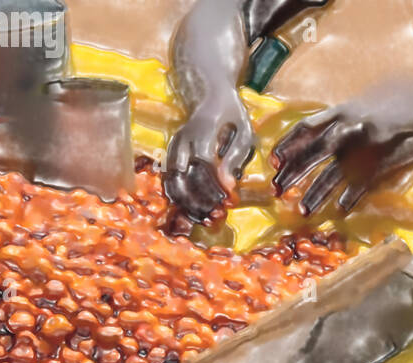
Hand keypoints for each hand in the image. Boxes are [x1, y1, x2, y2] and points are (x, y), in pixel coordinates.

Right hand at [163, 89, 256, 222]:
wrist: (210, 94)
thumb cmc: (232, 115)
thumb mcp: (244, 132)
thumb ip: (235, 157)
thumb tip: (228, 185)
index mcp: (203, 129)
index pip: (204, 162)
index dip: (214, 185)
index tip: (228, 201)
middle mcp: (183, 137)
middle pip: (184, 174)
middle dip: (201, 199)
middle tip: (218, 215)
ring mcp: (174, 145)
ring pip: (172, 179)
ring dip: (188, 202)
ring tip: (206, 217)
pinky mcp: (171, 152)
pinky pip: (169, 178)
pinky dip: (180, 197)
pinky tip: (193, 211)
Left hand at [271, 47, 412, 215]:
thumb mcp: (377, 97)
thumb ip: (355, 111)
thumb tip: (343, 122)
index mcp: (346, 109)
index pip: (307, 126)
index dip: (290, 144)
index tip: (276, 159)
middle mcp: (351, 129)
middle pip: (312, 154)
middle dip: (293, 174)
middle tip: (277, 190)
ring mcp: (368, 149)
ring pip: (333, 175)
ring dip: (316, 194)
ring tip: (303, 210)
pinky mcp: (386, 166)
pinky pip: (362, 187)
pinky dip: (350, 200)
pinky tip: (341, 213)